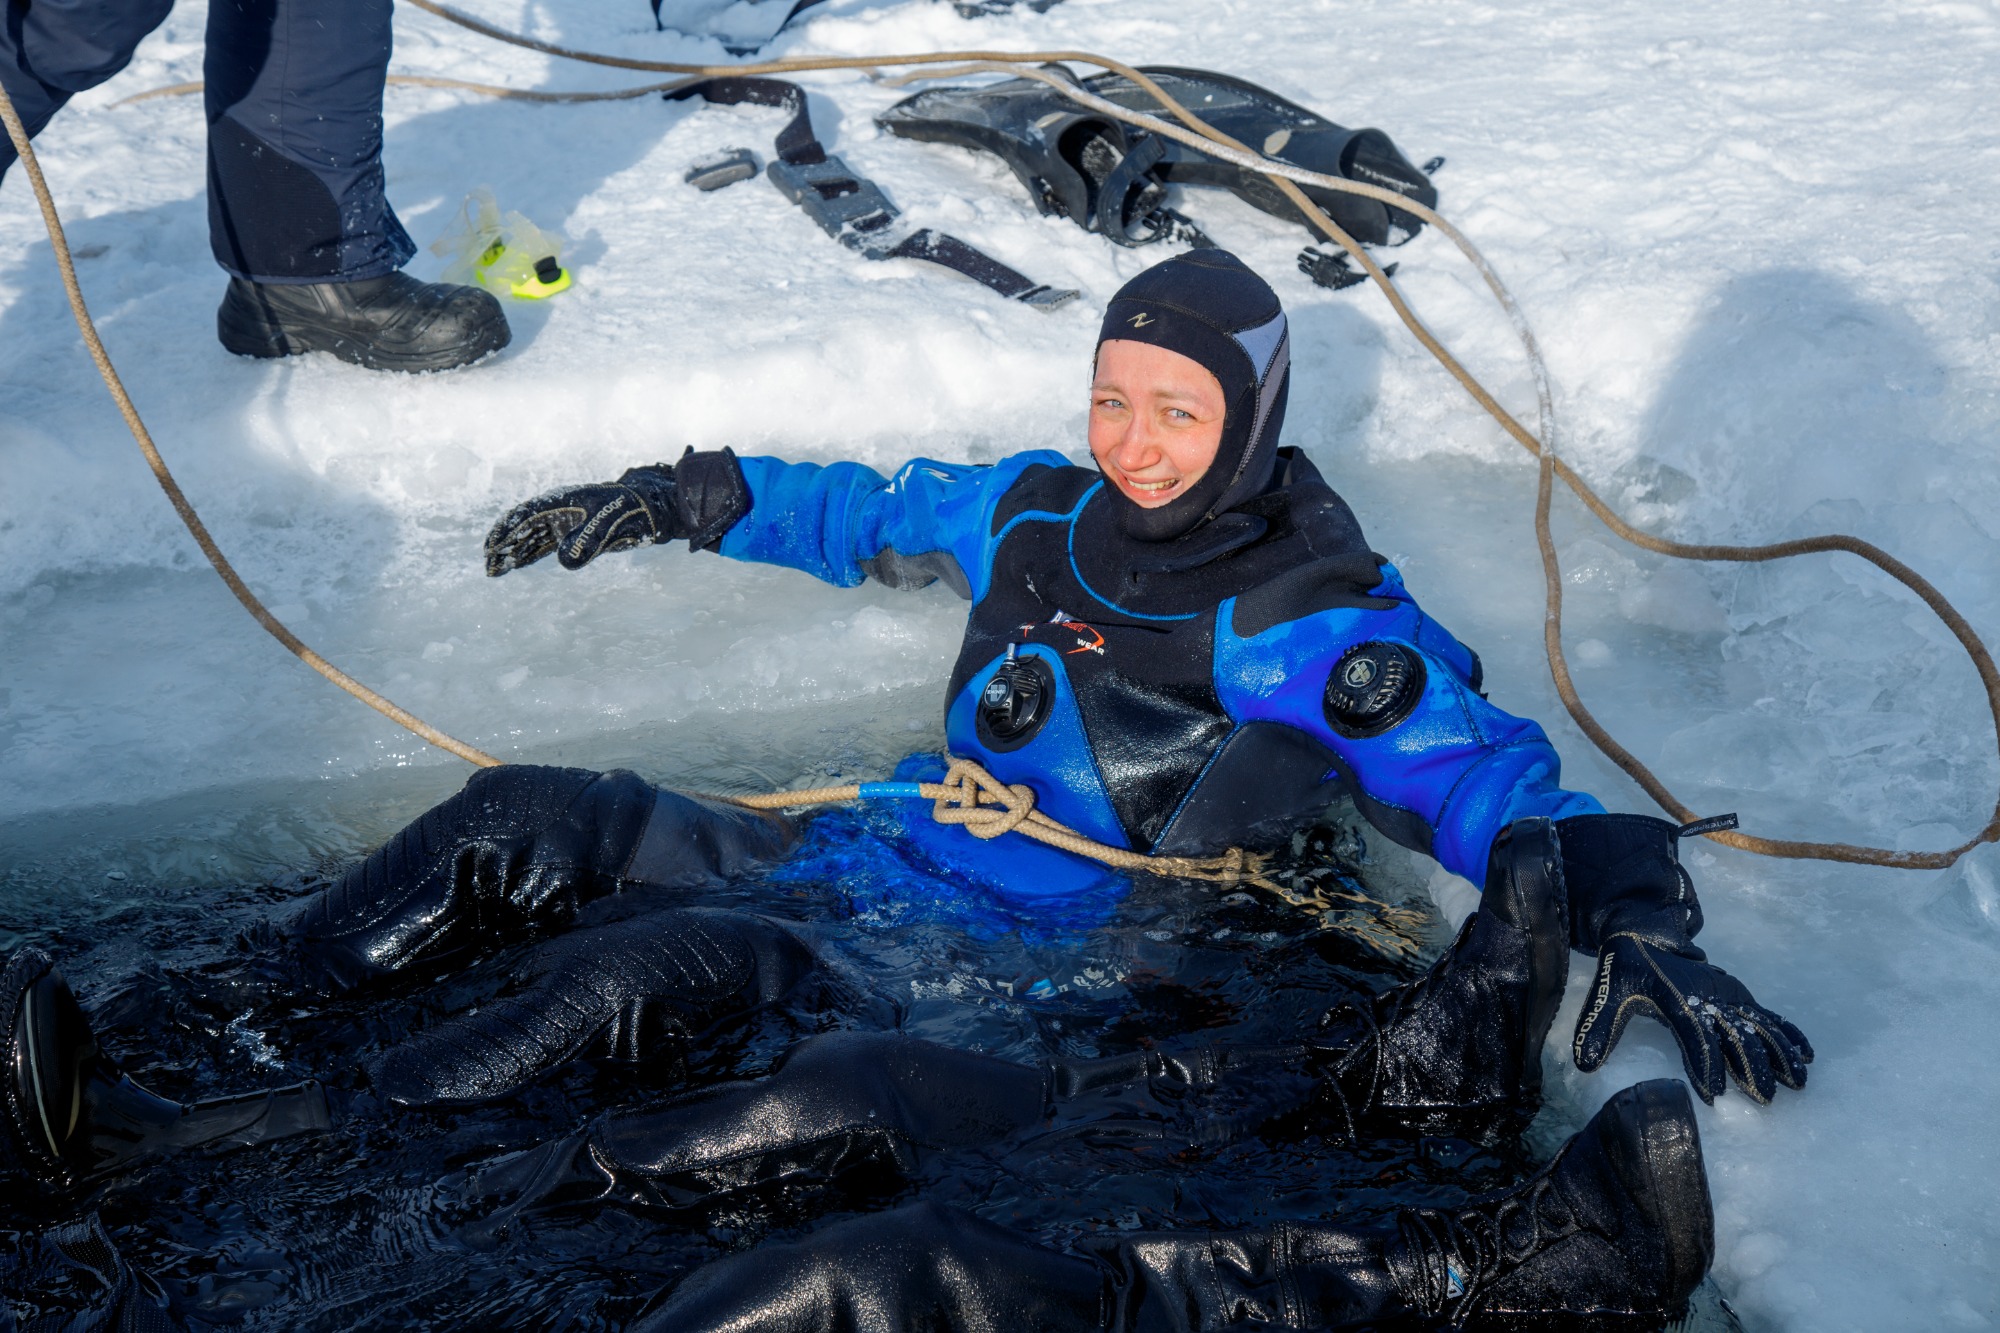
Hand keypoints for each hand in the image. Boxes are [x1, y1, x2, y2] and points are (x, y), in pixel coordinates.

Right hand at [484, 464, 679, 575]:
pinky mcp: (571, 534)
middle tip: (487, 566)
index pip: (525, 514)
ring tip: (494, 571)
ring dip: (512, 553)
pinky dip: (528, 554)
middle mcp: (557, 511)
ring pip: (530, 538)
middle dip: (503, 545)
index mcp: (561, 501)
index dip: (506, 530)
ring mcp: (563, 522)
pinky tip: (517, 564)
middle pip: (522, 527)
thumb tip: (565, 562)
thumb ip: (587, 541)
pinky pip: (543, 545)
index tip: (491, 547)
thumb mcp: (608, 526)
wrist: (647, 509)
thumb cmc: (627, 511)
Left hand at [1572, 933, 1812, 1103]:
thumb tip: (1584, 1063)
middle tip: (1765, 1099)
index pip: (1695, 1036)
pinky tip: (1806, 1053)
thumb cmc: (1625, 968)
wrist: (1644, 932)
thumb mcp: (1606, 994)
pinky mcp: (1736, 993)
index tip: (1716, 1094)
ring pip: (1759, 1026)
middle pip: (1735, 1035)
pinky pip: (1767, 1014)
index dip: (1705, 1065)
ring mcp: (1727, 994)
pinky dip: (1788, 1031)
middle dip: (1752, 1067)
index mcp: (1677, 999)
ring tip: (1799, 1082)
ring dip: (1780, 1053)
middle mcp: (1707, 997)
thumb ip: (1597, 1028)